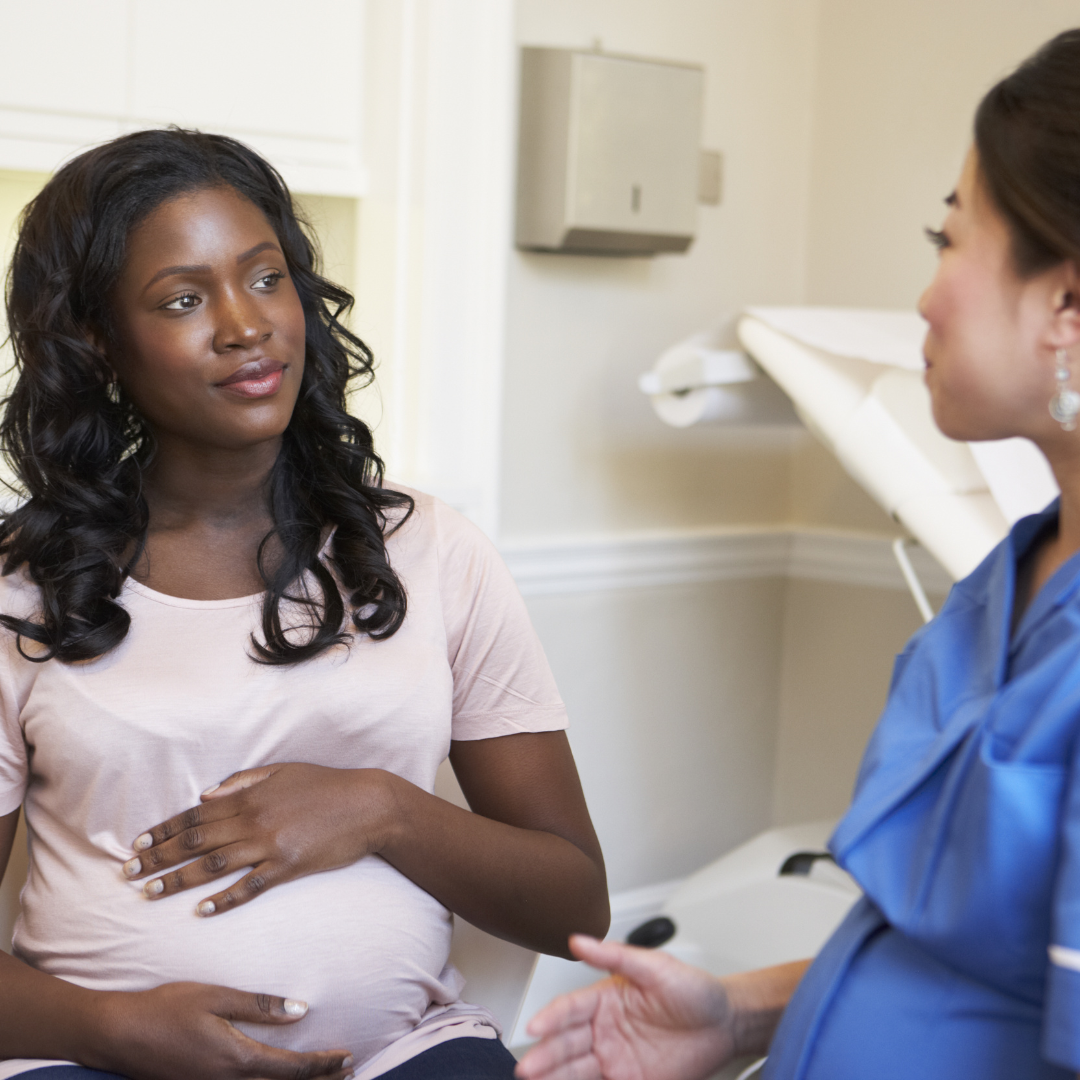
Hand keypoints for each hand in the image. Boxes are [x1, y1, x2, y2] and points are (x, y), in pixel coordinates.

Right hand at [84, 981, 352, 1079]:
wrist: (117, 1035)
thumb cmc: (166, 1008)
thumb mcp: (216, 997)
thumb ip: (260, 1006)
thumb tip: (301, 1011)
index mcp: (237, 1059)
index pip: (292, 1068)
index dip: (323, 1065)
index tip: (348, 1058)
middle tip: (349, 1074)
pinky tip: (277, 1079)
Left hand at [123, 763, 396, 915]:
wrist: (368, 804)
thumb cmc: (327, 784)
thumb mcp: (283, 771)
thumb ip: (244, 781)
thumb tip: (206, 794)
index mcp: (251, 795)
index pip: (196, 813)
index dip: (164, 829)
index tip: (137, 842)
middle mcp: (255, 819)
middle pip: (197, 840)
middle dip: (159, 857)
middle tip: (128, 873)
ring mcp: (271, 844)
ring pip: (215, 864)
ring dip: (179, 879)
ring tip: (150, 893)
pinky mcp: (290, 866)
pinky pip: (251, 886)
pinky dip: (225, 899)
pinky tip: (202, 910)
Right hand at [515, 935, 734, 1079]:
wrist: (727, 1024)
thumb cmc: (694, 990)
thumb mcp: (656, 967)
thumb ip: (615, 956)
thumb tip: (578, 940)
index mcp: (605, 998)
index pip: (570, 1008)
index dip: (551, 1017)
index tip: (535, 1027)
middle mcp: (604, 1029)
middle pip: (566, 1043)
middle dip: (545, 1056)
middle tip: (527, 1068)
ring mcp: (615, 1058)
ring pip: (576, 1070)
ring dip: (554, 1076)